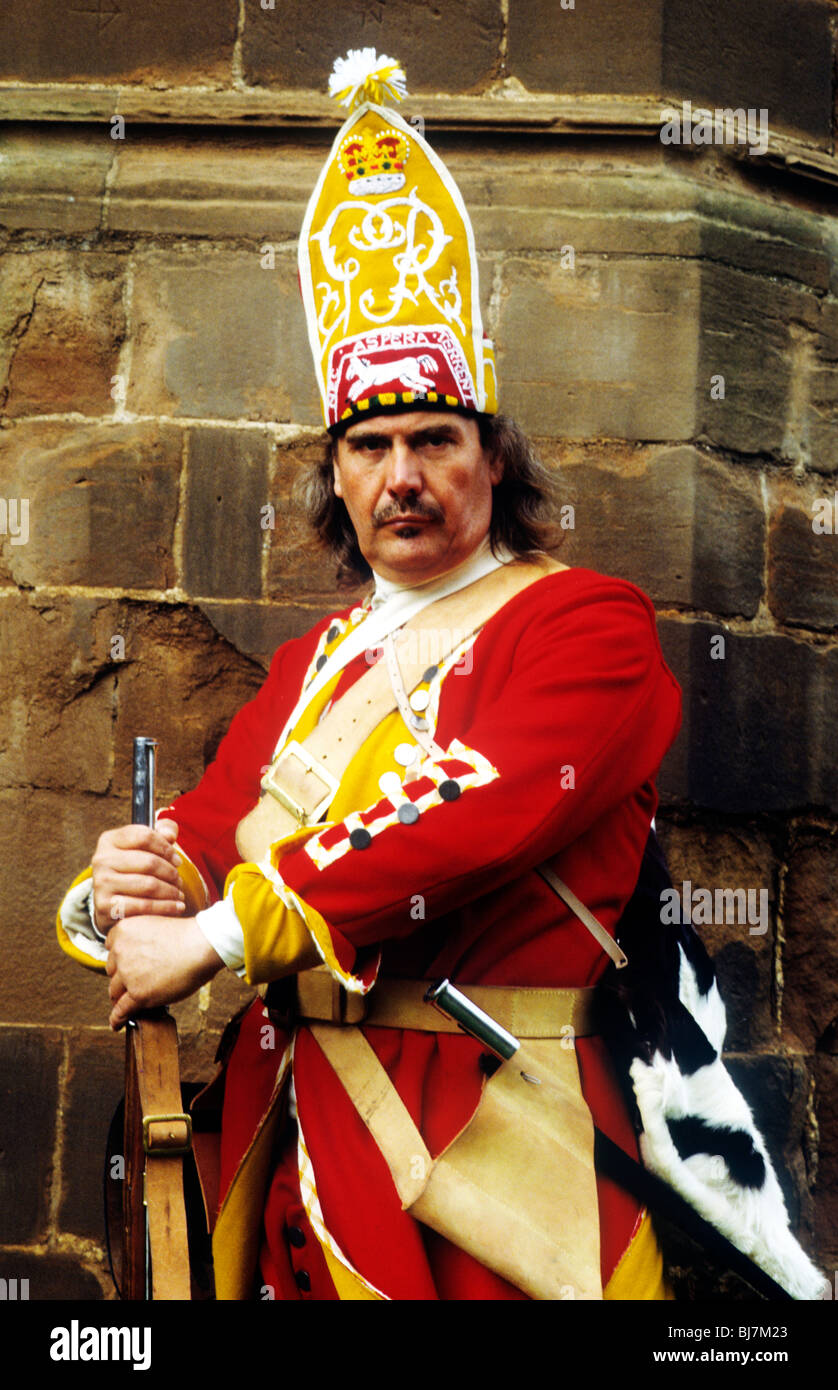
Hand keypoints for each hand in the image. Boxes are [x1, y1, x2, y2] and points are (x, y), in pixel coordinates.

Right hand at [91, 819, 185, 931]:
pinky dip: (166, 907)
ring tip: (178, 894)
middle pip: (150, 862)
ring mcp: (101, 884)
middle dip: (171, 873)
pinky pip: (144, 906)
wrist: (112, 904)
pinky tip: (176, 906)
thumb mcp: (146, 846)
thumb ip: (163, 831)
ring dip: (171, 891)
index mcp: (110, 840)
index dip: (166, 848)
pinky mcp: (105, 907)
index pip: (145, 836)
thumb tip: (169, 835)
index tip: (177, 861)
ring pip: (149, 885)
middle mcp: (101, 860)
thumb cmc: (134, 870)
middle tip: (179, 881)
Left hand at [105, 915, 224, 1029]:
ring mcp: (128, 974)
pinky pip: (121, 1010)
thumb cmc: (187, 935)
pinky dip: (117, 1019)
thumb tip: (140, 957)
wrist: (202, 945)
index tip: (126, 966)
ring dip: (120, 998)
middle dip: (122, 977)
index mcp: (123, 931)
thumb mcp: (154, 925)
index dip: (120, 959)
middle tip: (133, 984)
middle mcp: (120, 951)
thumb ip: (141, 938)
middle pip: (112, 971)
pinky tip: (116, 1024)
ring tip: (123, 1006)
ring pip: (115, 991)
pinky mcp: (138, 994)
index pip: (111, 949)